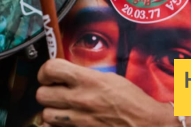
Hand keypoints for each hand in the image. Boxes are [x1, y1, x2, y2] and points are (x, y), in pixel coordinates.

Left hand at [36, 59, 173, 126]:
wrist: (147, 125)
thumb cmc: (132, 101)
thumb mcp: (109, 78)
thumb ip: (85, 76)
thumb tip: (67, 74)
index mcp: (88, 80)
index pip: (51, 69)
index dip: (45, 71)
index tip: (49, 74)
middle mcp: (81, 99)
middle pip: (42, 94)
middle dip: (46, 92)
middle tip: (54, 91)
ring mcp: (79, 120)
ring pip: (46, 115)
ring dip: (51, 112)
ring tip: (61, 109)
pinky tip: (64, 123)